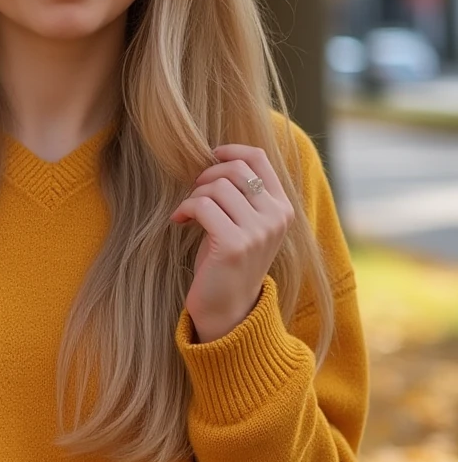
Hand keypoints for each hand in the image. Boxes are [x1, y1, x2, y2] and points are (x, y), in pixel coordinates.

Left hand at [170, 144, 294, 342]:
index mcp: (282, 208)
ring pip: (217, 186)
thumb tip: (217, 156)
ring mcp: (258, 231)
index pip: (259, 158)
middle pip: (234, 169)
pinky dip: (184, 209)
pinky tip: (179, 221)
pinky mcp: (234, 244)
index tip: (210, 156)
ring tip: (188, 213)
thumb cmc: (229, 263)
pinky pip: (202, 206)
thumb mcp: (244, 223)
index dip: (230, 150)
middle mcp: (276, 217)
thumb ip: (242, 194)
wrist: (228, 311)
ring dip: (194, 196)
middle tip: (194, 195)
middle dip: (206, 176)